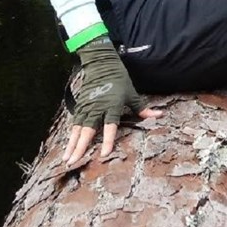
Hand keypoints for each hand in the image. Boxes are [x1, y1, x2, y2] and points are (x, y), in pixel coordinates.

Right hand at [63, 36, 162, 164]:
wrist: (101, 64)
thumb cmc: (119, 79)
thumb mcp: (132, 93)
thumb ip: (143, 108)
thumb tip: (160, 115)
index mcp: (112, 106)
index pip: (110, 126)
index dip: (108, 140)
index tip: (104, 154)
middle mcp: (97, 108)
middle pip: (87, 131)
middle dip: (80, 148)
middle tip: (73, 162)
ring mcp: (87, 107)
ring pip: (77, 130)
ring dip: (71, 145)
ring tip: (66, 159)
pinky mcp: (80, 106)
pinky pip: (74, 124)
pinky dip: (70, 136)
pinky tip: (67, 147)